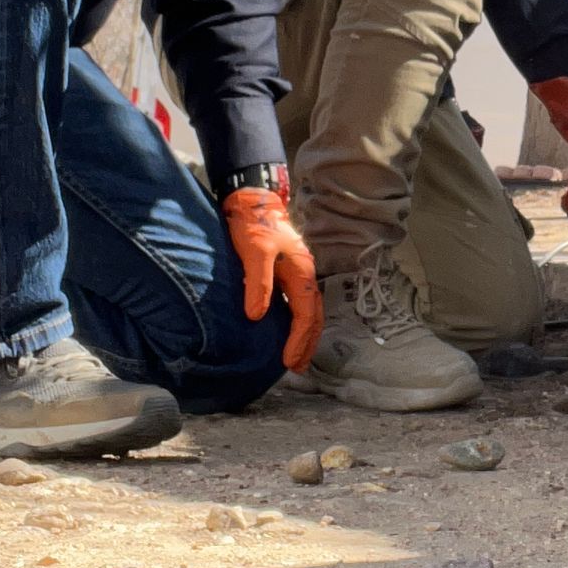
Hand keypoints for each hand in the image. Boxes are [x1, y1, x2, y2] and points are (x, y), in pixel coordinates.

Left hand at [223, 175, 322, 371]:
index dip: (299, 341)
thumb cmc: (253, 225)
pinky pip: (298, 302)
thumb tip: (258, 316)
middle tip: (298, 367)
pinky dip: (296, 321)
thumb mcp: (254, 252)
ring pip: (308, 310)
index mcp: (302, 272)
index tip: (288, 361)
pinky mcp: (288, 270)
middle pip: (314, 316)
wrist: (252, 200)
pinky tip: (286, 329)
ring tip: (296, 356)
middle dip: (308, 343)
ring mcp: (298, 272)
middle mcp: (305, 274)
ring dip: (305, 334)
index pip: (306, 315)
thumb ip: (258, 283)